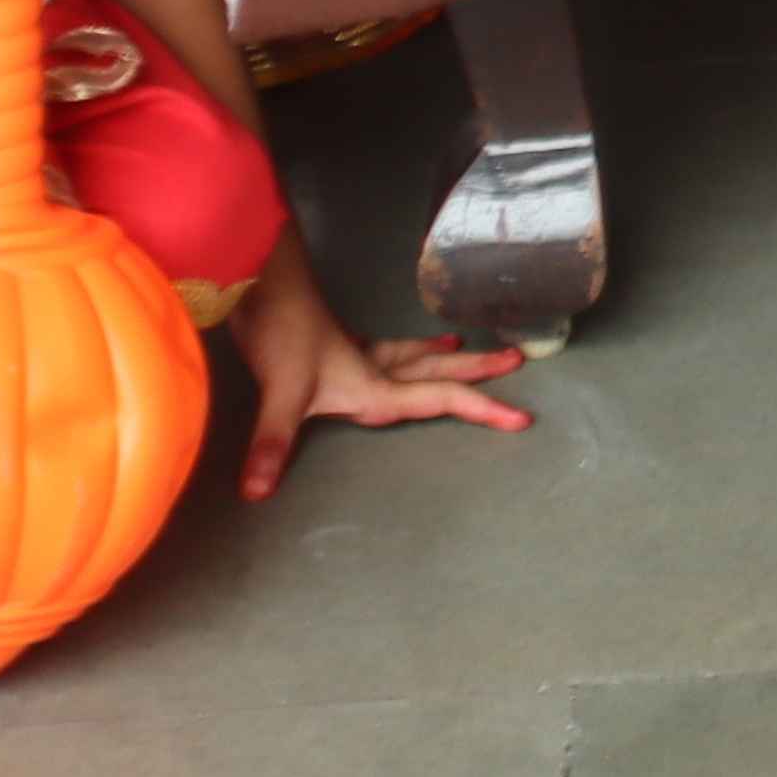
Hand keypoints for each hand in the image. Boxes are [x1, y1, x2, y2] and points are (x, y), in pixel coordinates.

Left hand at [225, 257, 531, 500]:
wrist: (259, 283)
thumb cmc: (281, 332)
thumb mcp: (281, 389)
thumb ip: (274, 441)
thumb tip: (256, 494)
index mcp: (373, 384)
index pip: (438, 397)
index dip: (480, 408)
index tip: (520, 417)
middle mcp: (372, 370)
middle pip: (436, 369)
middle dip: (476, 368)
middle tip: (517, 359)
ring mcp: (354, 356)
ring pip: (411, 357)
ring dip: (439, 354)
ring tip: (461, 341)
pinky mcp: (334, 349)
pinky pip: (382, 354)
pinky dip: (401, 352)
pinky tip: (392, 352)